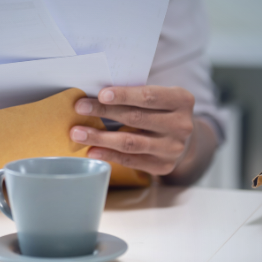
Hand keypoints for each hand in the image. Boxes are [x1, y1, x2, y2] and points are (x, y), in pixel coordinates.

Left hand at [70, 86, 195, 175]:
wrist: (184, 138)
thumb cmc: (161, 110)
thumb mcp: (159, 96)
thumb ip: (136, 95)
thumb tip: (96, 96)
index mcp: (181, 100)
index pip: (149, 96)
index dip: (124, 95)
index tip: (101, 94)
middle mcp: (181, 125)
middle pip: (136, 118)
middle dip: (104, 112)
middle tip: (80, 107)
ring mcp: (173, 148)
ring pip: (130, 142)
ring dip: (100, 137)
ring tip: (78, 133)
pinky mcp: (163, 166)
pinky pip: (130, 160)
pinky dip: (108, 154)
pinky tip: (92, 150)